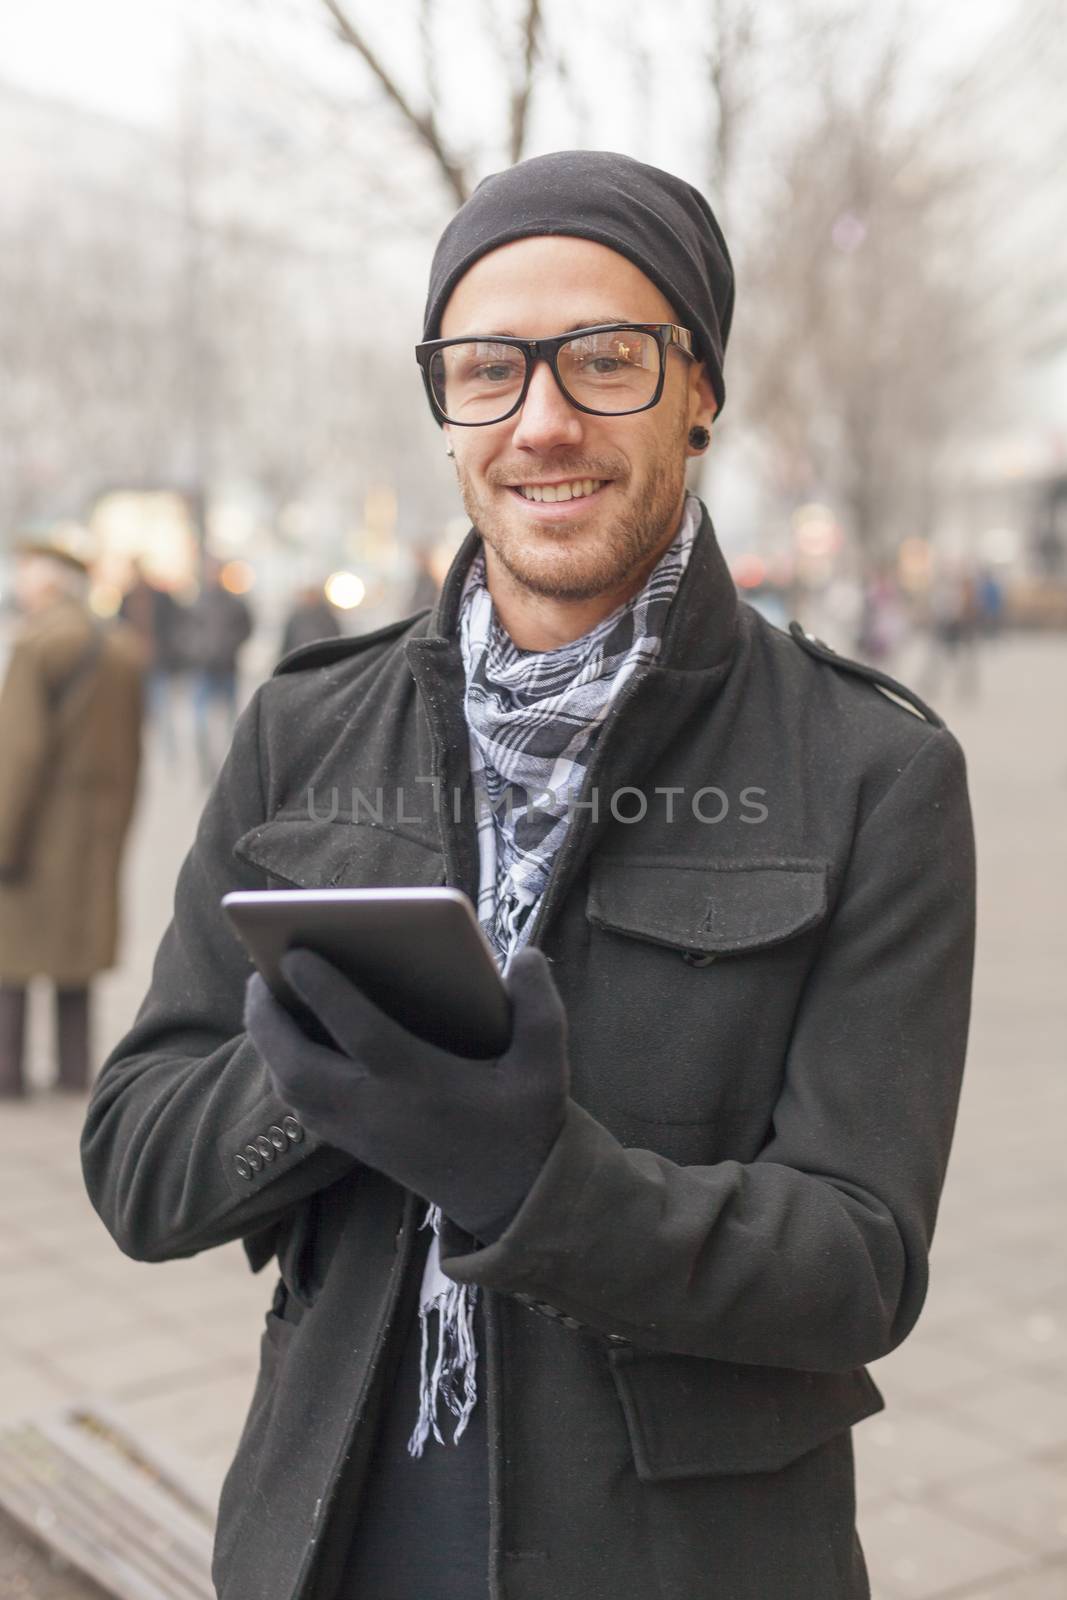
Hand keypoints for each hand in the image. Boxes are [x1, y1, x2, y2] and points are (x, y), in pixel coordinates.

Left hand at [244, 946, 568, 1241]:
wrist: (518, 1202)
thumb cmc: (528, 1126)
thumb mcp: (548, 1068)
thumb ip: (541, 1008)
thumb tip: (525, 955)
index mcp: (422, 1086)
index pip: (359, 1034)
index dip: (324, 991)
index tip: (295, 950)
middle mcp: (380, 1113)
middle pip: (298, 1069)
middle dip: (268, 1019)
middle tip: (258, 970)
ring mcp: (362, 1135)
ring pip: (290, 1091)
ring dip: (269, 1044)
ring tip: (265, 996)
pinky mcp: (357, 1148)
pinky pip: (301, 1107)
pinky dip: (284, 1069)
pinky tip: (288, 1040)